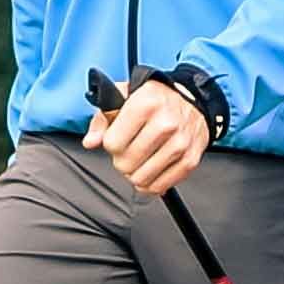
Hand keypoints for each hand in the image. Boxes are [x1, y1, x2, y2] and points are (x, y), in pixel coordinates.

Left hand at [86, 76, 213, 197]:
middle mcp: (165, 123)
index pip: (113, 143)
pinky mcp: (190, 159)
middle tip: (129, 151)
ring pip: (142, 178)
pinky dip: (151, 184)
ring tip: (140, 161)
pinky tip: (150, 172)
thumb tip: (91, 141)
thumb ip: (102, 120)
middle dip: (121, 161)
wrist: (192, 99)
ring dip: (135, 174)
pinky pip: (161, 185)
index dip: (110, 145)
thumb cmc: (155, 99)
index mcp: (145, 104)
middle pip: (126, 163)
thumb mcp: (123, 97)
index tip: (117, 139)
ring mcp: (180, 143)